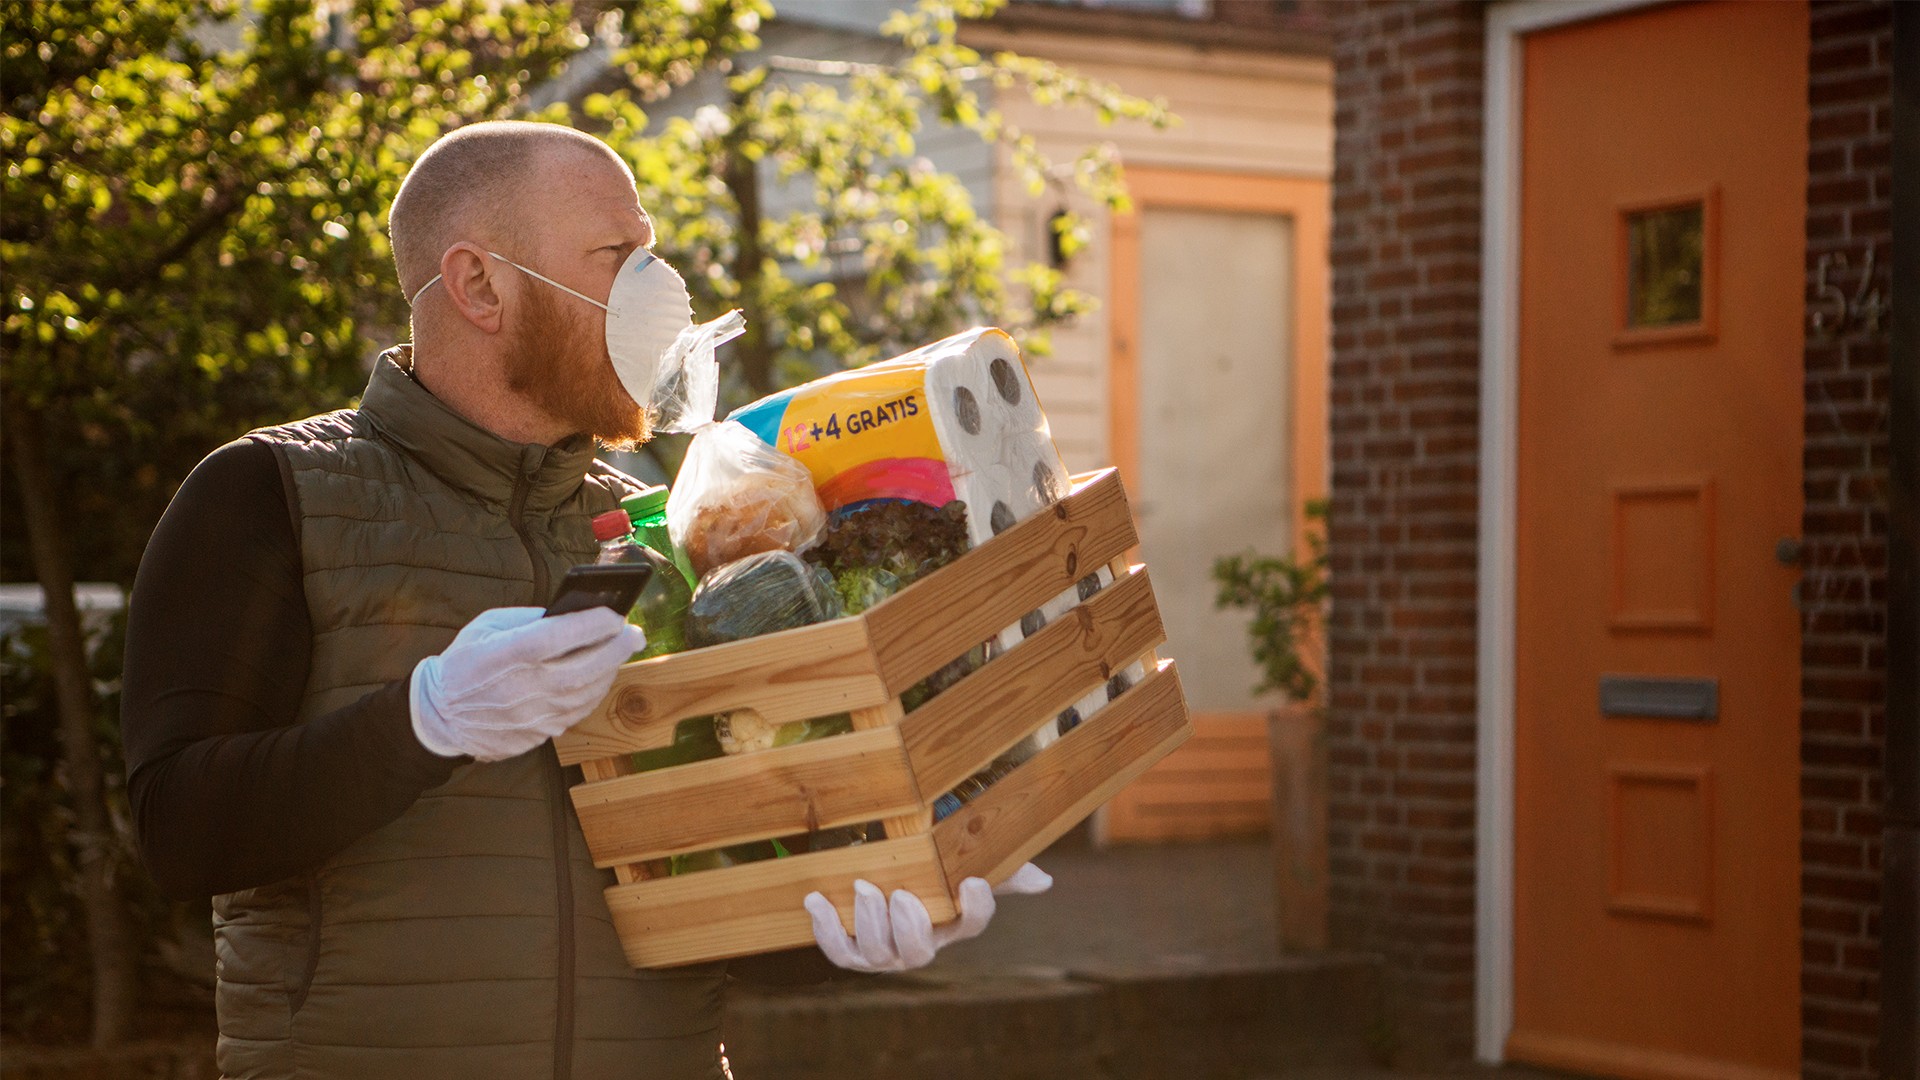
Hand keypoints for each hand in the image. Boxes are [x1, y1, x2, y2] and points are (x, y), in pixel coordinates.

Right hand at [409, 606, 644, 761]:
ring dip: (610, 670)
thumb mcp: (488, 626)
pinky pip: (577, 712)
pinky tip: (601, 675)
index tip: (615, 613)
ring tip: (621, 650)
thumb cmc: (465, 662)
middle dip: (615, 649)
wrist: (439, 716)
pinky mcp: (537, 734)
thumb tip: (574, 613)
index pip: (555, 638)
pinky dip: (595, 692)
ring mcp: (531, 716)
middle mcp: (521, 689)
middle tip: (634, 634)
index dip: (590, 625)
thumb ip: (530, 619)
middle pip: (582, 669)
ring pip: (586, 693)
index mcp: (504, 655)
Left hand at [804, 862, 1051, 972]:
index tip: (973, 882)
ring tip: (863, 888)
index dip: (976, 907)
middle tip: (902, 895)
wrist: (879, 873)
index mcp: (951, 925)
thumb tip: (1044, 881)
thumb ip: (1000, 869)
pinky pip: (838, 950)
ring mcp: (882, 952)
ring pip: (876, 954)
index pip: (973, 923)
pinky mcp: (848, 948)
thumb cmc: (929, 869)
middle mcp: (918, 945)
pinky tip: (817, 899)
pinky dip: (826, 928)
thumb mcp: (962, 862)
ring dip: (869, 923)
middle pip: (919, 952)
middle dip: (910, 926)